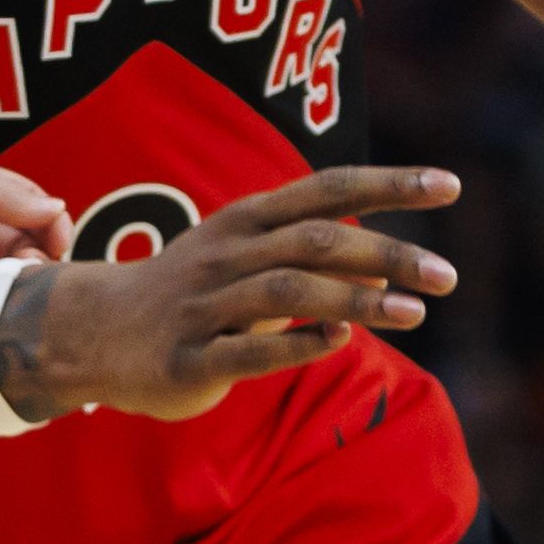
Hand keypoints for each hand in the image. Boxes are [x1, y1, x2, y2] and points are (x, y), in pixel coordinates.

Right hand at [0, 167, 461, 423]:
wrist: (92, 333)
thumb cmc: (189, 292)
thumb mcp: (243, 254)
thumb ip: (308, 252)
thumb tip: (386, 264)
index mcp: (246, 220)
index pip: (327, 189)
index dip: (389, 184)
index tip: (451, 186)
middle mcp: (227, 253)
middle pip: (317, 241)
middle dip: (386, 254)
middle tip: (447, 275)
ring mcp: (204, 305)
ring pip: (286, 290)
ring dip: (355, 300)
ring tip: (415, 314)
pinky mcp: (188, 358)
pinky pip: (248, 349)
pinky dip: (297, 342)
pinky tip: (340, 339)